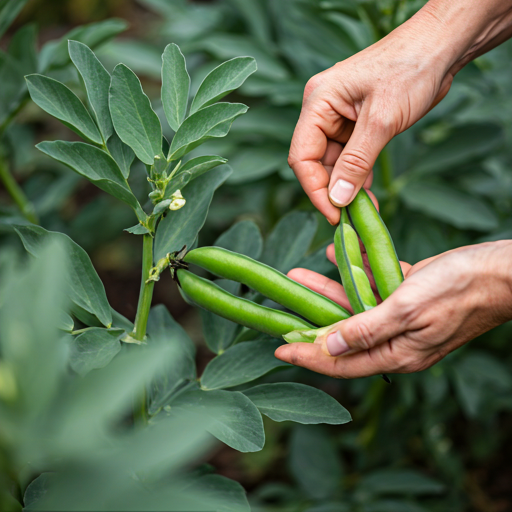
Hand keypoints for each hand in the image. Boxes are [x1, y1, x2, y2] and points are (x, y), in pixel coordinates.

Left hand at [274, 241, 511, 377]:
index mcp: (397, 353)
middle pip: (341, 336)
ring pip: (353, 308)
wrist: (500, 270)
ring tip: (298, 274)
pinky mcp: (407, 297)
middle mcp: (395, 341)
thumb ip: (366, 330)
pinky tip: (338, 254)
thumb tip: (329, 347)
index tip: (278, 351)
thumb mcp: (407, 309)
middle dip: (308, 323)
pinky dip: (355, 272)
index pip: (340, 362)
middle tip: (279, 317)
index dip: (307, 357)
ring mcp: (401, 319)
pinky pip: (372, 286)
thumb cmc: (459, 289)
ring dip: (326, 291)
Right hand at [288, 0, 511, 224]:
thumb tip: (338, 198)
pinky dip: (359, 177)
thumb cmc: (411, 68)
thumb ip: (357, 162)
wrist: (440, 48)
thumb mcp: (382, 119)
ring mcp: (339, 119)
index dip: (315, 189)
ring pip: (334, 164)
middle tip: (351, 218)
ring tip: (364, 210)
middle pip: (316, 163)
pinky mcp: (357, 126)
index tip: (334, 214)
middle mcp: (323, 112)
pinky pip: (350, 158)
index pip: (302, 156)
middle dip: (333, 191)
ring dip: (347, 188)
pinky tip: (369, 194)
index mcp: (318, 103)